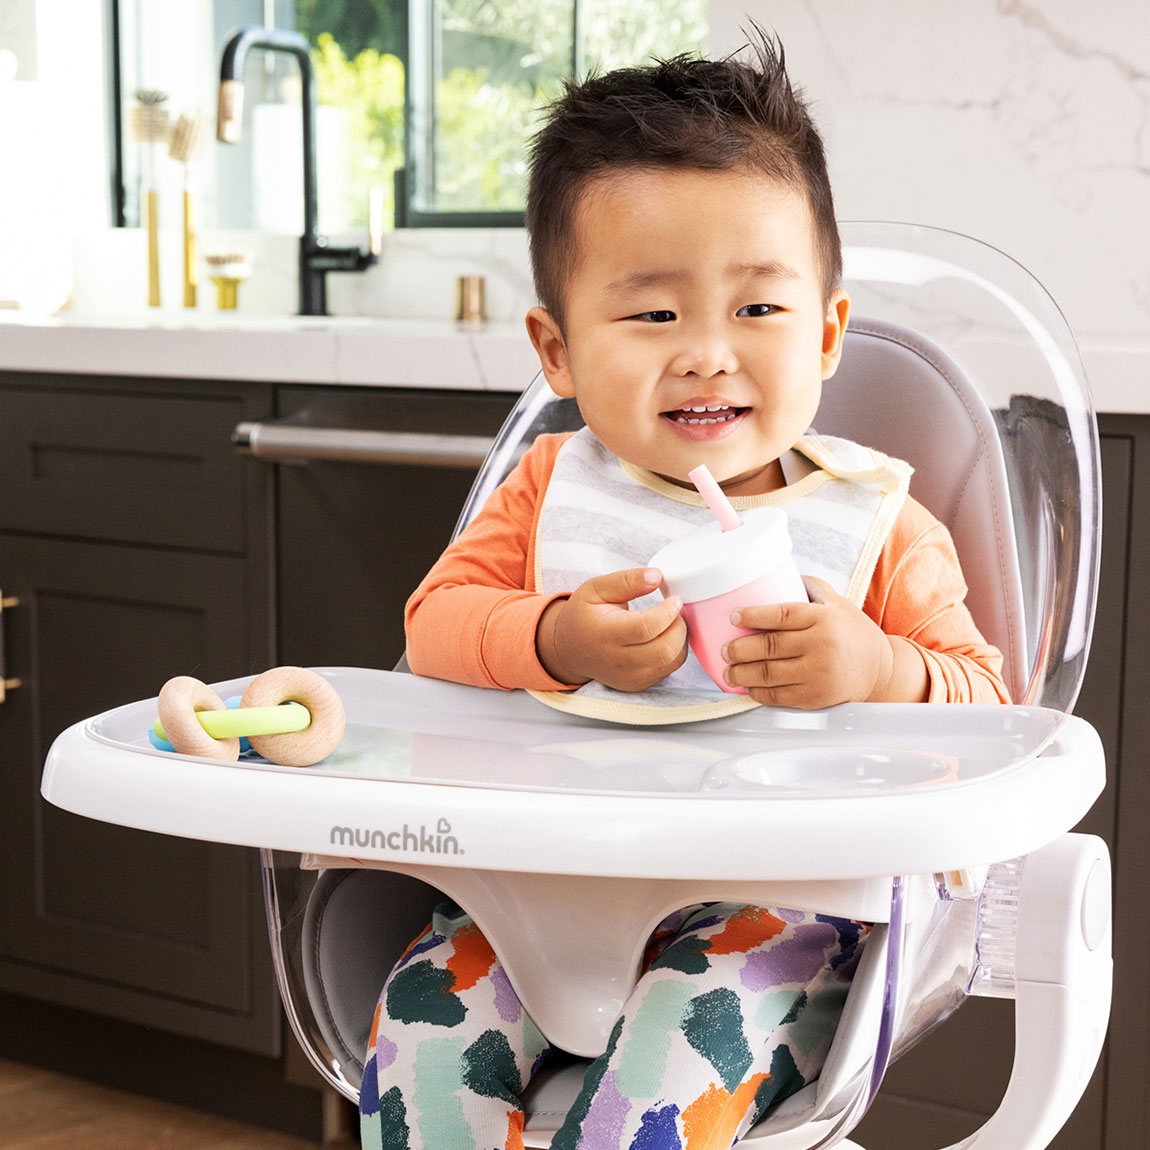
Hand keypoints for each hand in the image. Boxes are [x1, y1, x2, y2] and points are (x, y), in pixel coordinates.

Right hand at [536, 568, 687, 690]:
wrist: (569, 650)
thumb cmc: (584, 616)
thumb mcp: (596, 588)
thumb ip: (627, 580)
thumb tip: (657, 576)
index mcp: (606, 634)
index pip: (646, 628)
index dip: (668, 612)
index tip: (674, 598)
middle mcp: (618, 660)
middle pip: (665, 651)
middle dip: (678, 627)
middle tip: (674, 611)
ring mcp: (630, 677)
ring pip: (672, 661)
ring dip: (679, 639)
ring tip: (668, 623)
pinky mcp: (638, 684)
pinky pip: (669, 669)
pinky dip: (673, 651)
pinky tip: (662, 637)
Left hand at [721, 576, 926, 707]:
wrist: (881, 671)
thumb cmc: (853, 633)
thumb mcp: (837, 603)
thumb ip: (809, 586)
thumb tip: (775, 572)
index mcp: (823, 618)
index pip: (781, 614)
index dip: (753, 615)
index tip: (734, 617)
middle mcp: (821, 645)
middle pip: (768, 646)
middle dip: (739, 649)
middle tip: (725, 649)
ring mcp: (818, 673)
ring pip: (768, 674)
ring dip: (741, 674)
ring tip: (728, 670)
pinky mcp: (816, 697)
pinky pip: (779, 696)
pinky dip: (758, 692)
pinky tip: (748, 687)